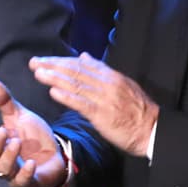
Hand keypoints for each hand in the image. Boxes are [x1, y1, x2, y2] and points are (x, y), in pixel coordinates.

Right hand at [0, 78, 66, 186]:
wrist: (57, 153)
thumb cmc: (33, 137)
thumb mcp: (19, 116)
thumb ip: (5, 102)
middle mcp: (2, 159)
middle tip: (2, 131)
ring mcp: (15, 173)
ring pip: (4, 169)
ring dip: (8, 156)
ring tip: (16, 142)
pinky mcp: (30, 182)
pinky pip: (23, 181)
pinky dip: (25, 173)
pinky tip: (31, 163)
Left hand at [30, 52, 158, 157]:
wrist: (153, 129)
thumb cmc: (136, 110)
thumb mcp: (121, 84)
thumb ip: (101, 71)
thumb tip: (84, 56)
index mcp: (110, 76)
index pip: (81, 64)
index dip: (61, 61)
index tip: (44, 60)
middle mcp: (107, 84)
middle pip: (75, 71)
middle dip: (52, 66)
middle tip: (34, 62)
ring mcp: (105, 98)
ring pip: (76, 84)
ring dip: (55, 78)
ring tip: (38, 73)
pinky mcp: (103, 114)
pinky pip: (82, 104)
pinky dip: (67, 97)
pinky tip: (53, 92)